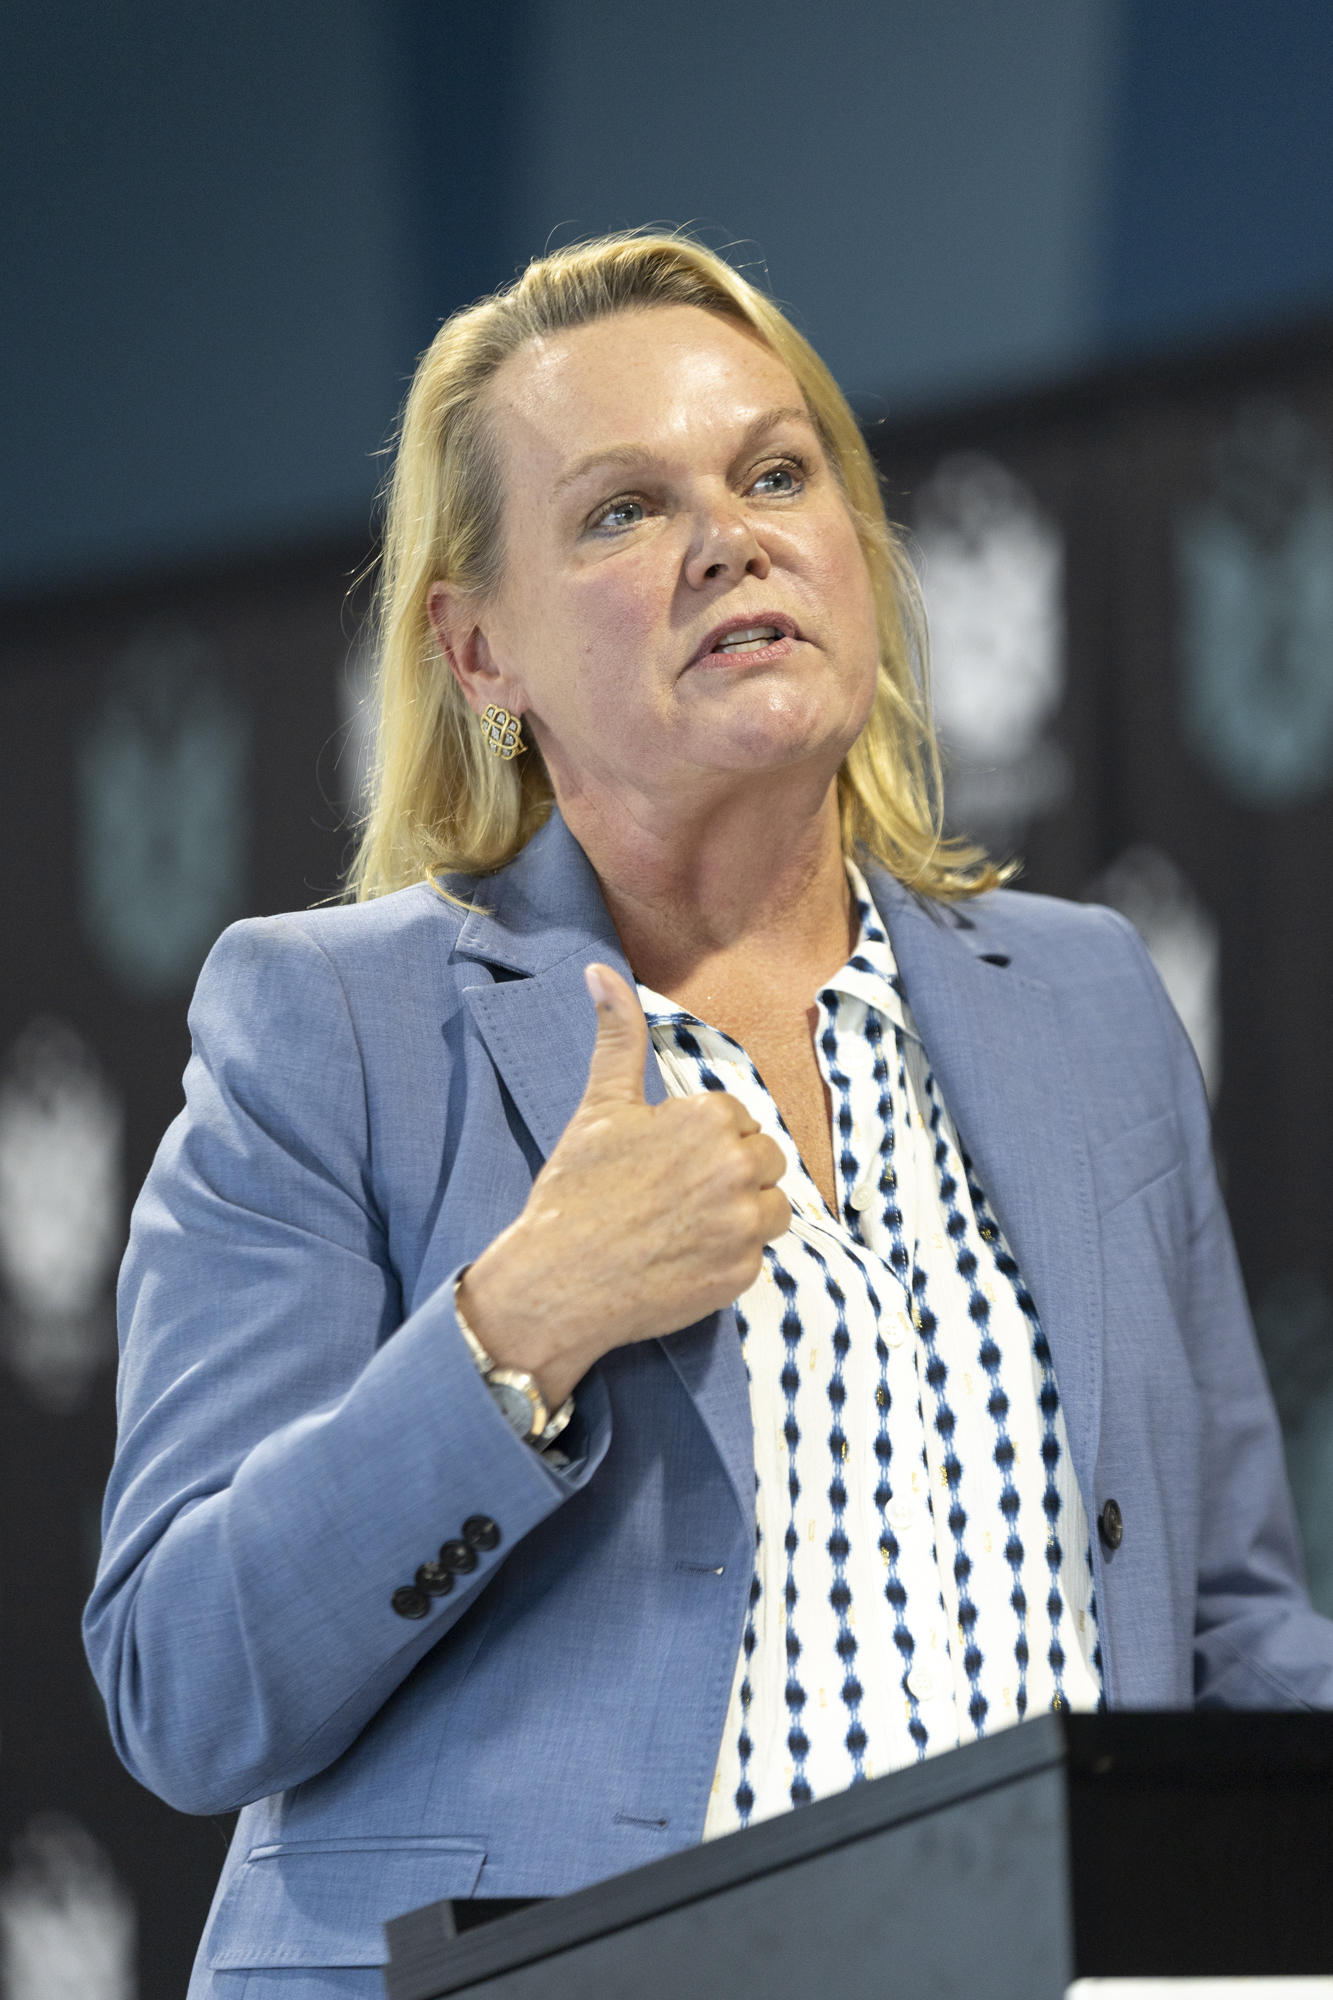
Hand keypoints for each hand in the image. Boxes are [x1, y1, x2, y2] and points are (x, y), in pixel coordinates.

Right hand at [457, 962, 790, 1408]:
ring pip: (773, 1207)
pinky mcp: (742, 1274)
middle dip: (729, 1174)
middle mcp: (735, 1167)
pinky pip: (758, 1255)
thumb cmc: (574, 1192)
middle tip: (674, 1196)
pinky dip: (729, 1258)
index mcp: (707, 1118)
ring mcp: (742, 1225)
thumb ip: (618, 1037)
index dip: (698, 1142)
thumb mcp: (599, 1107)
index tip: (661, 1164)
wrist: (554, 1283)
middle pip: (764, 1159)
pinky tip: (684, 1260)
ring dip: (741, 1215)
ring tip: (687, 1226)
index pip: (736, 1119)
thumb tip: (601, 971)